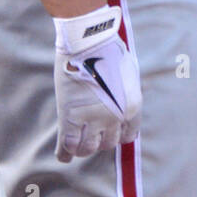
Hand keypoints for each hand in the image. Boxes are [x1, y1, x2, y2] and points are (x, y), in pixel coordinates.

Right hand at [53, 4, 142, 161]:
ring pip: (87, 148)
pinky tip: (63, 154)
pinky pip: (67, 145)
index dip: (117, 134)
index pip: (127, 136)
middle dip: (99, 140)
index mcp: (133, 106)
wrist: (89, 42)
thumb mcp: (128, 72)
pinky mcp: (70, 117)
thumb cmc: (109, 50)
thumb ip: (126, 91)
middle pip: (107, 143)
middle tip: (90, 133)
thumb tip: (120, 99)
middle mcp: (115, 117)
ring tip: (77, 143)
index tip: (109, 131)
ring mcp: (92, 119)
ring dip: (82, 147)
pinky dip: (64, 152)